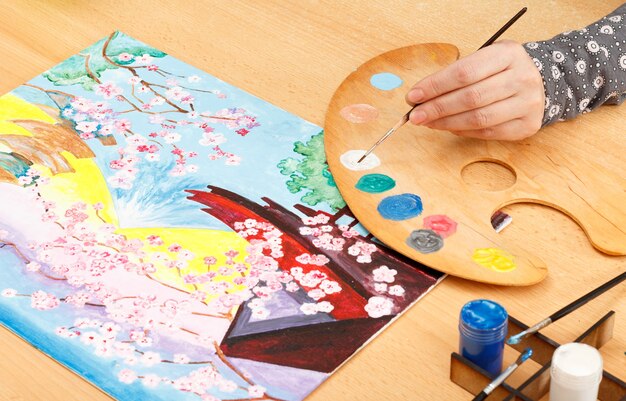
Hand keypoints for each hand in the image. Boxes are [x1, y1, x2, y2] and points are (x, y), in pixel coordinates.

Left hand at [405, 40, 544, 139]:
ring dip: (446, 123)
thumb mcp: (485, 59)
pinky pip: (487, 133)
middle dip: (437, 108)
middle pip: (470, 98)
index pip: (464, 72)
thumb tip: (421, 96)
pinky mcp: (527, 125)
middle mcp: (522, 78)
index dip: (436, 86)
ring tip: (428, 122)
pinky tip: (448, 127)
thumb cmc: (503, 70)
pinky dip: (463, 131)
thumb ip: (456, 74)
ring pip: (478, 118)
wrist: (543, 81)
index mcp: (508, 54)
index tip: (414, 96)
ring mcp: (527, 103)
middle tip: (415, 115)